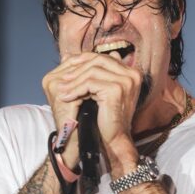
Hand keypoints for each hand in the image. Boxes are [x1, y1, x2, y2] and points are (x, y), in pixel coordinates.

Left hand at [50, 51, 141, 167]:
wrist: (114, 138)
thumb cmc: (106, 116)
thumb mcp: (97, 89)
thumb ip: (89, 72)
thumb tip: (67, 55)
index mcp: (131, 71)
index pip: (103, 57)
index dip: (83, 61)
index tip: (66, 70)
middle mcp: (132, 73)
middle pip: (98, 60)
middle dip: (77, 68)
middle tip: (62, 79)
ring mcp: (126, 81)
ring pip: (92, 71)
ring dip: (74, 80)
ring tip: (62, 89)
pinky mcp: (117, 89)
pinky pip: (90, 83)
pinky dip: (76, 89)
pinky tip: (67, 97)